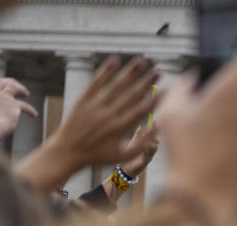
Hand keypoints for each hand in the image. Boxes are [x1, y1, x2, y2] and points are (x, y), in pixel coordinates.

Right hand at [0, 78, 36, 139]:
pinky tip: (34, 115)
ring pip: (13, 87)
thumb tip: (0, 118)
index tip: (3, 88)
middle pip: (2, 82)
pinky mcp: (14, 104)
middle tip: (15, 85)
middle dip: (10, 82)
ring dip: (21, 89)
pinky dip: (30, 110)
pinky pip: (25, 106)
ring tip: (26, 94)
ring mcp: (3, 97)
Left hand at [16, 56, 159, 194]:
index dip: (157, 99)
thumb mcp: (124, 155)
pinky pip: (96, 83)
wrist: (67, 152)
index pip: (143, 110)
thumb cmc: (98, 155)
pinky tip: (115, 60)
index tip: (169, 89)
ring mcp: (95, 106)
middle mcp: (109, 114)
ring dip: (130, 72)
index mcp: (121, 127)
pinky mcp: (83, 100)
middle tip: (159, 71)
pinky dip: (106, 71)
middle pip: (132, 95)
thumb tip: (158, 125)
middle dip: (147, 82)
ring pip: (116, 86)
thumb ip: (142, 142)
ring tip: (142, 61)